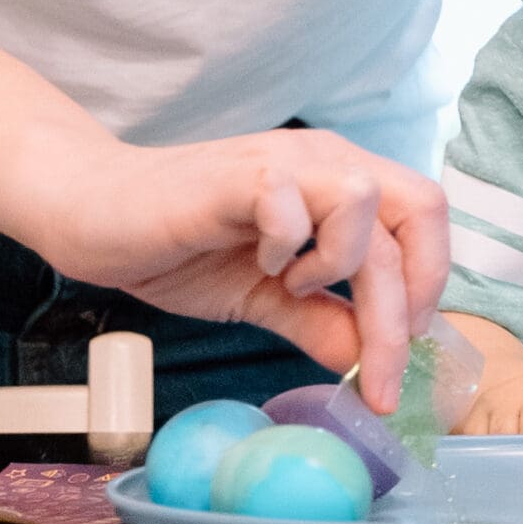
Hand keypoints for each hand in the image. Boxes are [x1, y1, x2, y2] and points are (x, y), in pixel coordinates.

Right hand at [26, 129, 449, 411]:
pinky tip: (259, 264)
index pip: (426, 221)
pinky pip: (290, 203)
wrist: (91, 216)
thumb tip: (371, 362)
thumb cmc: (181, 246)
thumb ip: (323, 322)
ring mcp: (284, 161)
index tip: (403, 355)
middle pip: (420, 209)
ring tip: (296, 285)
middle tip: (379, 360)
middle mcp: (326, 161)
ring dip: (345, 263)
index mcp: (344, 183)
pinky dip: (287, 247)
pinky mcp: (236, 177)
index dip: (430, 286)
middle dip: (410, 298)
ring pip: (365, 200)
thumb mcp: (268, 297)